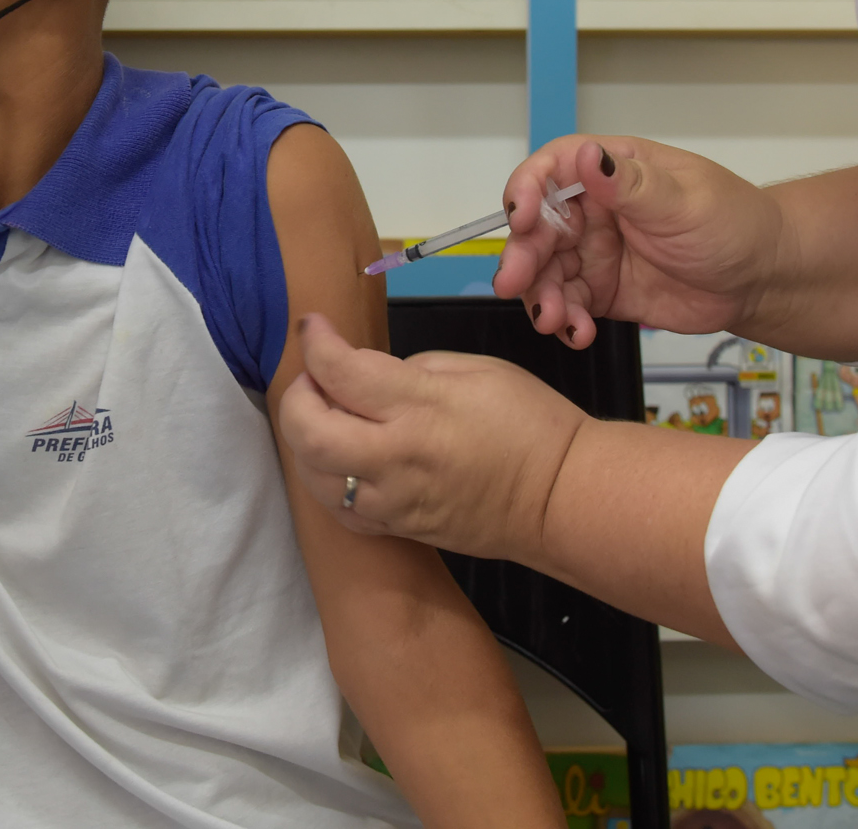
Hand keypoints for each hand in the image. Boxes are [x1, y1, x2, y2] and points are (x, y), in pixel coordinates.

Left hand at [276, 316, 583, 567]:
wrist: (561, 499)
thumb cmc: (530, 422)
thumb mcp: (475, 369)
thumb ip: (410, 369)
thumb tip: (368, 380)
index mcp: (420, 407)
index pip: (340, 372)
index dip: (315, 341)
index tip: (313, 326)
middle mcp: (397, 458)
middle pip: (308, 433)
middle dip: (295, 397)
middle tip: (314, 379)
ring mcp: (394, 502)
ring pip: (314, 478)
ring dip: (305, 441)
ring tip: (325, 418)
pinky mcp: (399, 530)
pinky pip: (342, 511)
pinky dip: (328, 481)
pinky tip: (342, 461)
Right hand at [495, 136, 785, 349]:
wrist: (763, 280)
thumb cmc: (735, 225)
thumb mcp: (684, 201)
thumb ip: (630, 184)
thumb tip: (585, 156)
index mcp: (611, 170)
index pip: (552, 170)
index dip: (527, 189)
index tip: (523, 216)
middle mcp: (594, 209)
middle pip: (537, 227)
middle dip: (523, 255)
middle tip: (517, 282)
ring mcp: (594, 252)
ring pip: (545, 271)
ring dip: (540, 295)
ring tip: (555, 319)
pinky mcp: (601, 292)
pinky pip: (567, 305)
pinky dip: (564, 321)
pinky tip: (577, 333)